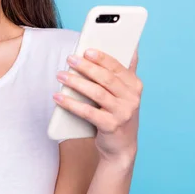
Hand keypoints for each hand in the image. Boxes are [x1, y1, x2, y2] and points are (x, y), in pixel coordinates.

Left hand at [53, 47, 141, 165]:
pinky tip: (59, 97)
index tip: (86, 50)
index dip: (102, 58)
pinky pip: (88, 112)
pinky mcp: (111, 127)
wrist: (121, 147)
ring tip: (61, 75)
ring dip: (76, 82)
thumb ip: (126, 71)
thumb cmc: (118, 113)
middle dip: (86, 67)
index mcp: (135, 85)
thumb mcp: (126, 92)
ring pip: (96, 93)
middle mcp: (132, 98)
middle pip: (106, 78)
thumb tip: (131, 46)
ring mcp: (122, 113)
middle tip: (69, 59)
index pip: (117, 67)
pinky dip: (71, 104)